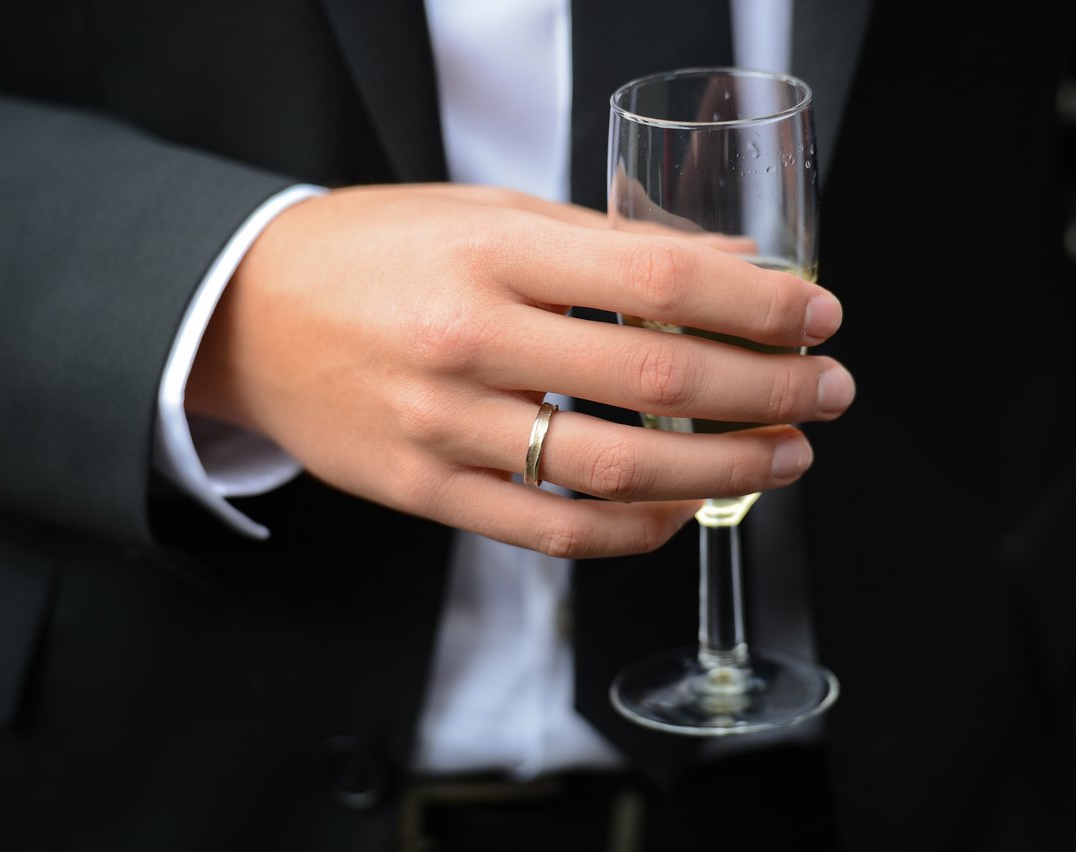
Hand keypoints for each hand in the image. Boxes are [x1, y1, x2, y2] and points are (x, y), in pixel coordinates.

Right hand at [186, 184, 854, 556]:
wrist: (247, 315)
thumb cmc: (375, 251)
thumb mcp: (487, 213)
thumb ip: (606, 245)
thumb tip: (732, 271)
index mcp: (491, 251)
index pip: (659, 280)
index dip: (758, 304)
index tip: (817, 316)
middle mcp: (468, 340)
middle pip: (656, 378)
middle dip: (767, 390)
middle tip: (828, 392)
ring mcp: (444, 427)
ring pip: (615, 469)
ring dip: (722, 469)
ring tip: (784, 457)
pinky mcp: (427, 493)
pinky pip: (552, 531)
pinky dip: (637, 528)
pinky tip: (685, 509)